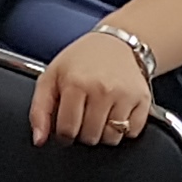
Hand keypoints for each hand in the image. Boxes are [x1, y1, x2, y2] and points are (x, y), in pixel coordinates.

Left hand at [33, 28, 151, 146]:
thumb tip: (39, 140)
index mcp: (76, 84)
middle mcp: (102, 90)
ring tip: (99, 114)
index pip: (67, 131)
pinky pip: (132, 132)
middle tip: (83, 115)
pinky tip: (116, 112)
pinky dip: (124, 129)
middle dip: (83, 133)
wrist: (116, 42)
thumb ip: (39, 110)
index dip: (64, 134)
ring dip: (103, 133)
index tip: (66, 125)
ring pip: (111, 138)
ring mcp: (124, 95)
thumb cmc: (81, 61)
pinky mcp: (142, 100)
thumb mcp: (51, 77)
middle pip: (90, 138)